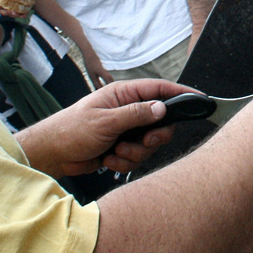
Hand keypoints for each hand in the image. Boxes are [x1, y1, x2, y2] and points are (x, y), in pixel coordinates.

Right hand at [0, 0, 37, 16]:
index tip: (3, 6)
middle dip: (8, 12)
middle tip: (16, 13)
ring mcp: (4, 0)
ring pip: (6, 11)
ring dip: (14, 14)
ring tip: (23, 15)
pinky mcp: (11, 3)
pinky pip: (13, 10)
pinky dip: (19, 12)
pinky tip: (25, 13)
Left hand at [17, 79, 195, 175]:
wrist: (53, 154)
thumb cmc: (71, 129)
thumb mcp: (105, 121)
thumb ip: (136, 114)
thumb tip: (162, 108)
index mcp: (124, 95)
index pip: (159, 90)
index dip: (180, 94)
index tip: (199, 99)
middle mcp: (128, 111)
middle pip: (161, 122)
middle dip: (153, 137)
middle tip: (143, 141)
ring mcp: (126, 130)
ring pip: (150, 144)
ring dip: (134, 153)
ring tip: (113, 152)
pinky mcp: (122, 148)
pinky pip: (137, 157)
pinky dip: (124, 162)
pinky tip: (107, 160)